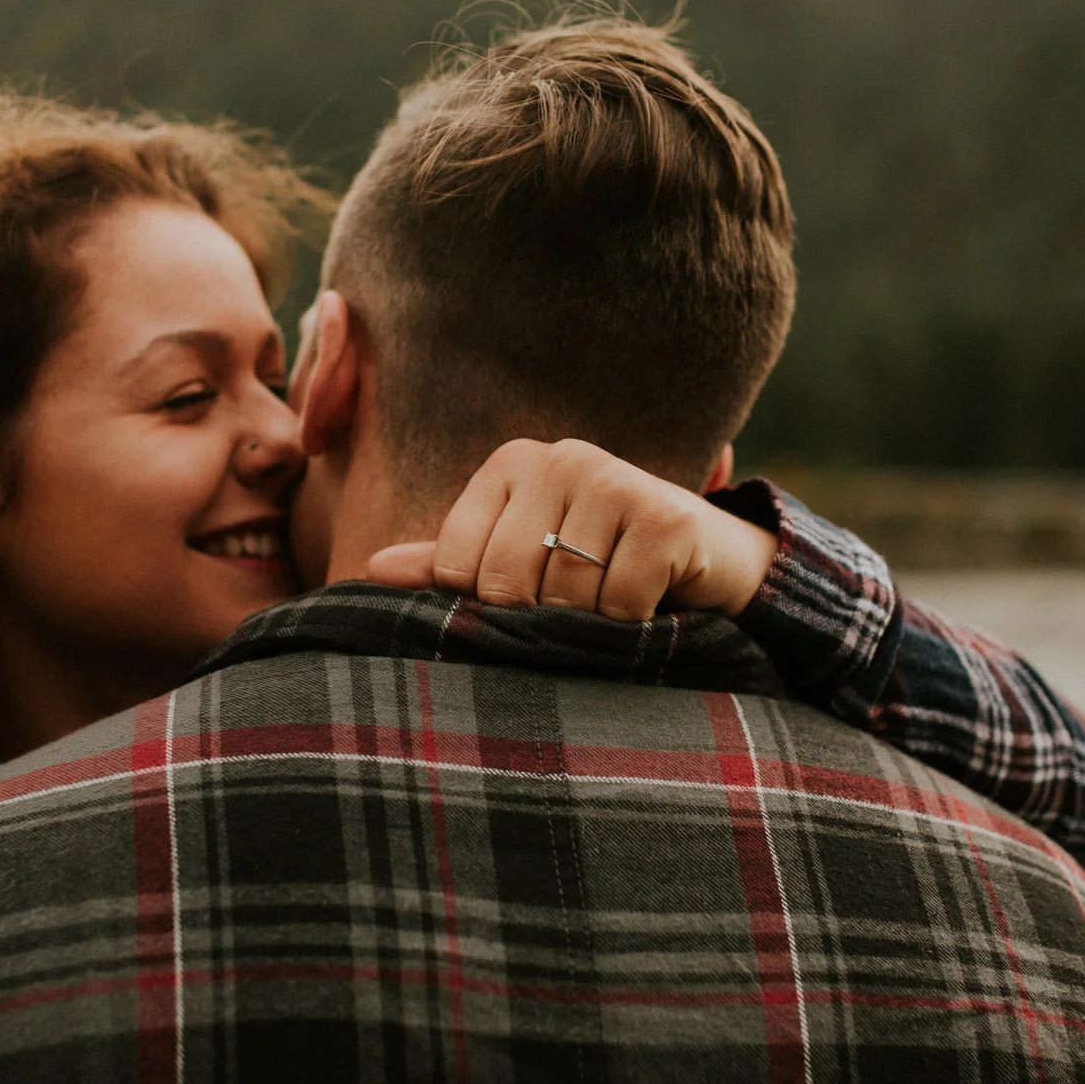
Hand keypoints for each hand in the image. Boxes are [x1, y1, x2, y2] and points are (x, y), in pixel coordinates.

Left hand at [367, 438, 776, 619]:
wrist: (713, 563)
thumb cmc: (604, 566)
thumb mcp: (522, 563)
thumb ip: (450, 565)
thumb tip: (371, 568)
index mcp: (510, 464)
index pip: (456, 566)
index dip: (487, 608)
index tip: (529, 601)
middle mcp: (558, 457)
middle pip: (505, 582)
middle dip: (540, 620)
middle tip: (579, 610)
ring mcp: (613, 479)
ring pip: (562, 596)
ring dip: (590, 626)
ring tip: (617, 603)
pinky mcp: (664, 515)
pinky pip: (618, 603)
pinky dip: (633, 624)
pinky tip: (653, 600)